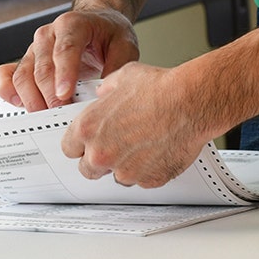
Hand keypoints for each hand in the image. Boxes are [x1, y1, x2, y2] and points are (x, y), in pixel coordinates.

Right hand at [0, 8, 138, 110]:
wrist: (96, 22)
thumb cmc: (108, 33)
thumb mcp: (124, 44)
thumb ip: (118, 67)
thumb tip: (107, 93)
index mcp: (72, 24)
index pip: (65, 49)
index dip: (64, 73)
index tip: (65, 95)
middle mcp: (47, 35)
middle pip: (42, 68)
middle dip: (50, 97)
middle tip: (63, 117)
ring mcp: (33, 48)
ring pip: (23, 75)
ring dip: (32, 100)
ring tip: (47, 117)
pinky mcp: (26, 61)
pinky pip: (7, 75)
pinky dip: (8, 90)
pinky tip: (19, 103)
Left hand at [60, 61, 212, 187]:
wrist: (190, 102)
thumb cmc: (159, 88)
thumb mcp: (122, 78)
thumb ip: (105, 90)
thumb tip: (103, 93)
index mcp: (88, 129)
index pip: (69, 149)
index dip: (79, 145)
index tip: (87, 143)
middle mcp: (102, 154)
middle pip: (88, 169)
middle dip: (98, 161)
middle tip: (115, 147)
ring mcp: (125, 170)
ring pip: (117, 176)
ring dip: (125, 166)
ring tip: (143, 144)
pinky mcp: (149, 180)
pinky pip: (143, 180)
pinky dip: (149, 170)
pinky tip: (158, 150)